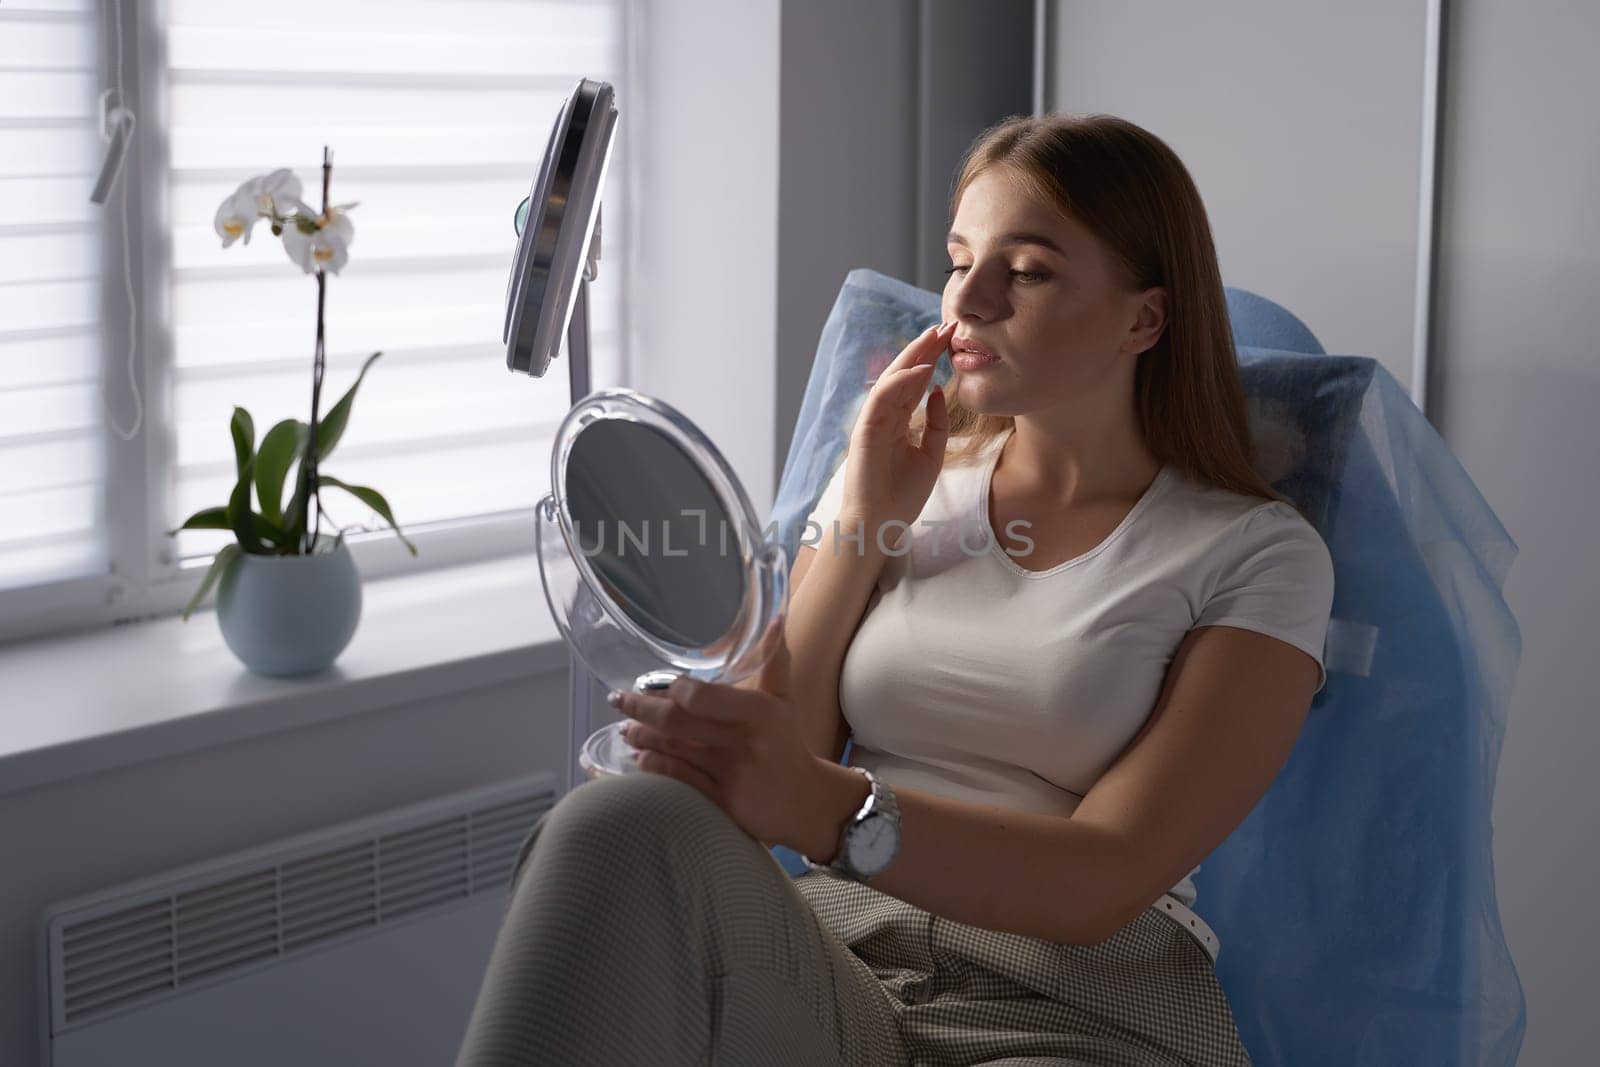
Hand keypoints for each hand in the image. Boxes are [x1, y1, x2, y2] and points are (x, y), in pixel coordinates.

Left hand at [610, 616, 826, 850]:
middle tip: (618, 700)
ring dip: (641, 737)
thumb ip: (775, 661)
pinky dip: (653, 767)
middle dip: (640, 709)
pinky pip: (678, 781)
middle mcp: (744, 742)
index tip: (654, 683)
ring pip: (671, 751)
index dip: (671, 689)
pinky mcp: (724, 804)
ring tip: (625, 728)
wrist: (804, 800)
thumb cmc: (787, 743)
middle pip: (677, 723)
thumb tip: (776, 619)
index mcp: (759, 712)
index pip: (702, 696)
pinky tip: (639, 758)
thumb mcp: (784, 701)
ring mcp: (732, 775)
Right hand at [841, 320, 954, 543]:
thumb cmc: (902, 494)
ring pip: (892, 380)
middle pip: (905, 374)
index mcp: (898, 421)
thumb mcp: (930, 453)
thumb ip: (935, 424)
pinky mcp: (865, 431)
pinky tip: (920, 369)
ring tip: (934, 336)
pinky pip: (881, 399)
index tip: (953, 339)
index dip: (933, 358)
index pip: (916, 382)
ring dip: (913, 356)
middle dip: (925, 348)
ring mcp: (873, 421)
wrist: (881, 523)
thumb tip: (940, 392)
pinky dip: (900, 382)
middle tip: (948, 325)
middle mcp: (884, 416)